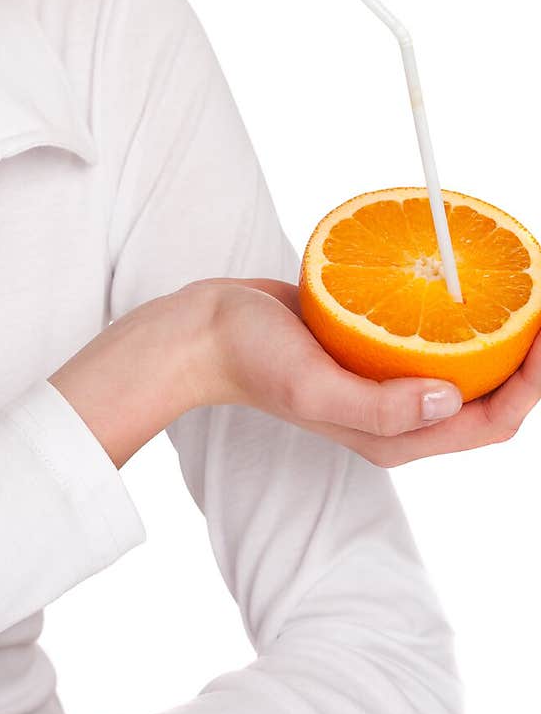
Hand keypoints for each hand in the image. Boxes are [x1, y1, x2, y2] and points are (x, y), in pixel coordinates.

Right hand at [195, 277, 540, 466]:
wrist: (206, 330)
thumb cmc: (251, 360)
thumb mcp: (311, 385)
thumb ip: (379, 406)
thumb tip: (452, 399)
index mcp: (395, 437)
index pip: (490, 424)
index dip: (532, 386)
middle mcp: (399, 415)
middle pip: (490, 397)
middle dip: (528, 359)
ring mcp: (387, 380)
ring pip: (467, 364)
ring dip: (501, 333)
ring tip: (521, 286)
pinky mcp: (375, 346)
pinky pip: (435, 335)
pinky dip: (460, 313)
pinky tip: (468, 277)